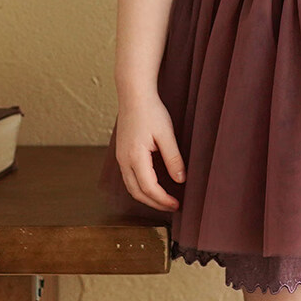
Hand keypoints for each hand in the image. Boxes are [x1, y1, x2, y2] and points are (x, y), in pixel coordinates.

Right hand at [115, 93, 184, 211]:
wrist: (134, 95)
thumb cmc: (151, 111)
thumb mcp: (166, 134)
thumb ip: (173, 158)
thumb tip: (181, 180)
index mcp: (135, 157)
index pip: (149, 188)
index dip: (163, 199)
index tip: (177, 204)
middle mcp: (123, 160)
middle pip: (137, 192)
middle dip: (155, 203)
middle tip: (172, 206)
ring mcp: (120, 157)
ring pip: (131, 187)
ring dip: (147, 197)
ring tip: (164, 199)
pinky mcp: (121, 154)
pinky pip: (129, 178)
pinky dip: (141, 187)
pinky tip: (153, 185)